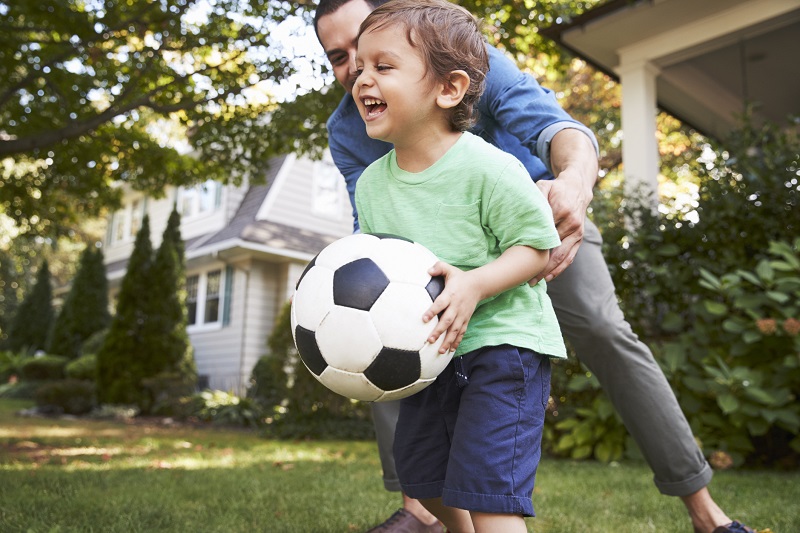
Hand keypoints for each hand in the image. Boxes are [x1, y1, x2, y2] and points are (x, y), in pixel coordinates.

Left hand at [422, 261, 481, 353]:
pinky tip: (451, 350)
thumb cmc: (460, 278)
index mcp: (450, 294)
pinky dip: (457, 341)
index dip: (432, 311)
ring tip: (440, 351)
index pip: (440, 304)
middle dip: (439, 331)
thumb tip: (428, 270)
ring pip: (455, 330)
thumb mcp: (450, 269)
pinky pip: (461, 332)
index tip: (424, 319)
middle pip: (447, 320)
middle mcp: (456, 306)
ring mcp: (462, 314)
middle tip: (430, 340)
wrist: (479, 285)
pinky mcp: (466, 319)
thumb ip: (438, 267)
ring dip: (448, 341)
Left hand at [531, 168, 592, 283]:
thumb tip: (521, 211)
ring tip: (534, 281)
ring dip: (549, 272)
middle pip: (554, 250)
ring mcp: (577, 233)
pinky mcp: (579, 239)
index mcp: (562, 211)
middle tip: (525, 278)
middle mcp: (572, 224)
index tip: (517, 258)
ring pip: (563, 257)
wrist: (577, 188)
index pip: (544, 234)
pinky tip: (548, 277)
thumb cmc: (556, 188)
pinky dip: (559, 269)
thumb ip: (535, 197)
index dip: (531, 247)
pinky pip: (570, 257)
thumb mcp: (544, 186)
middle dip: (540, 266)